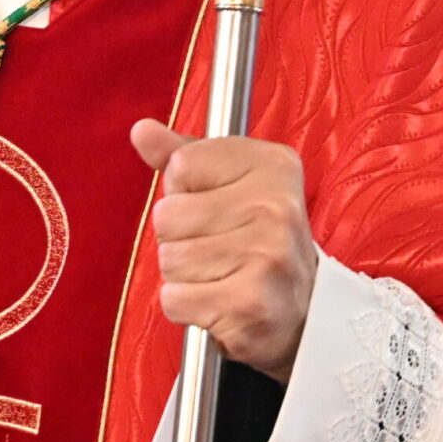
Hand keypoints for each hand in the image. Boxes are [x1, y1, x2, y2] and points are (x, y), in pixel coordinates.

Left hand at [132, 119, 317, 382]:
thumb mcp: (228, 184)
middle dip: (181, 237)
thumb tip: (141, 130)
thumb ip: (182, 155)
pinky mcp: (250, 304)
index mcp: (273, 164)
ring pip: (169, 259)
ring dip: (184, 275)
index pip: (180, 166)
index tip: (220, 208)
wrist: (301, 311)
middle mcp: (277, 206)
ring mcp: (267, 255)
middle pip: (167, 215)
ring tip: (221, 274)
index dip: (186, 192)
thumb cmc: (257, 240)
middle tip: (221, 248)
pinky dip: (186, 306)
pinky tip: (219, 302)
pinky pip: (174, 299)